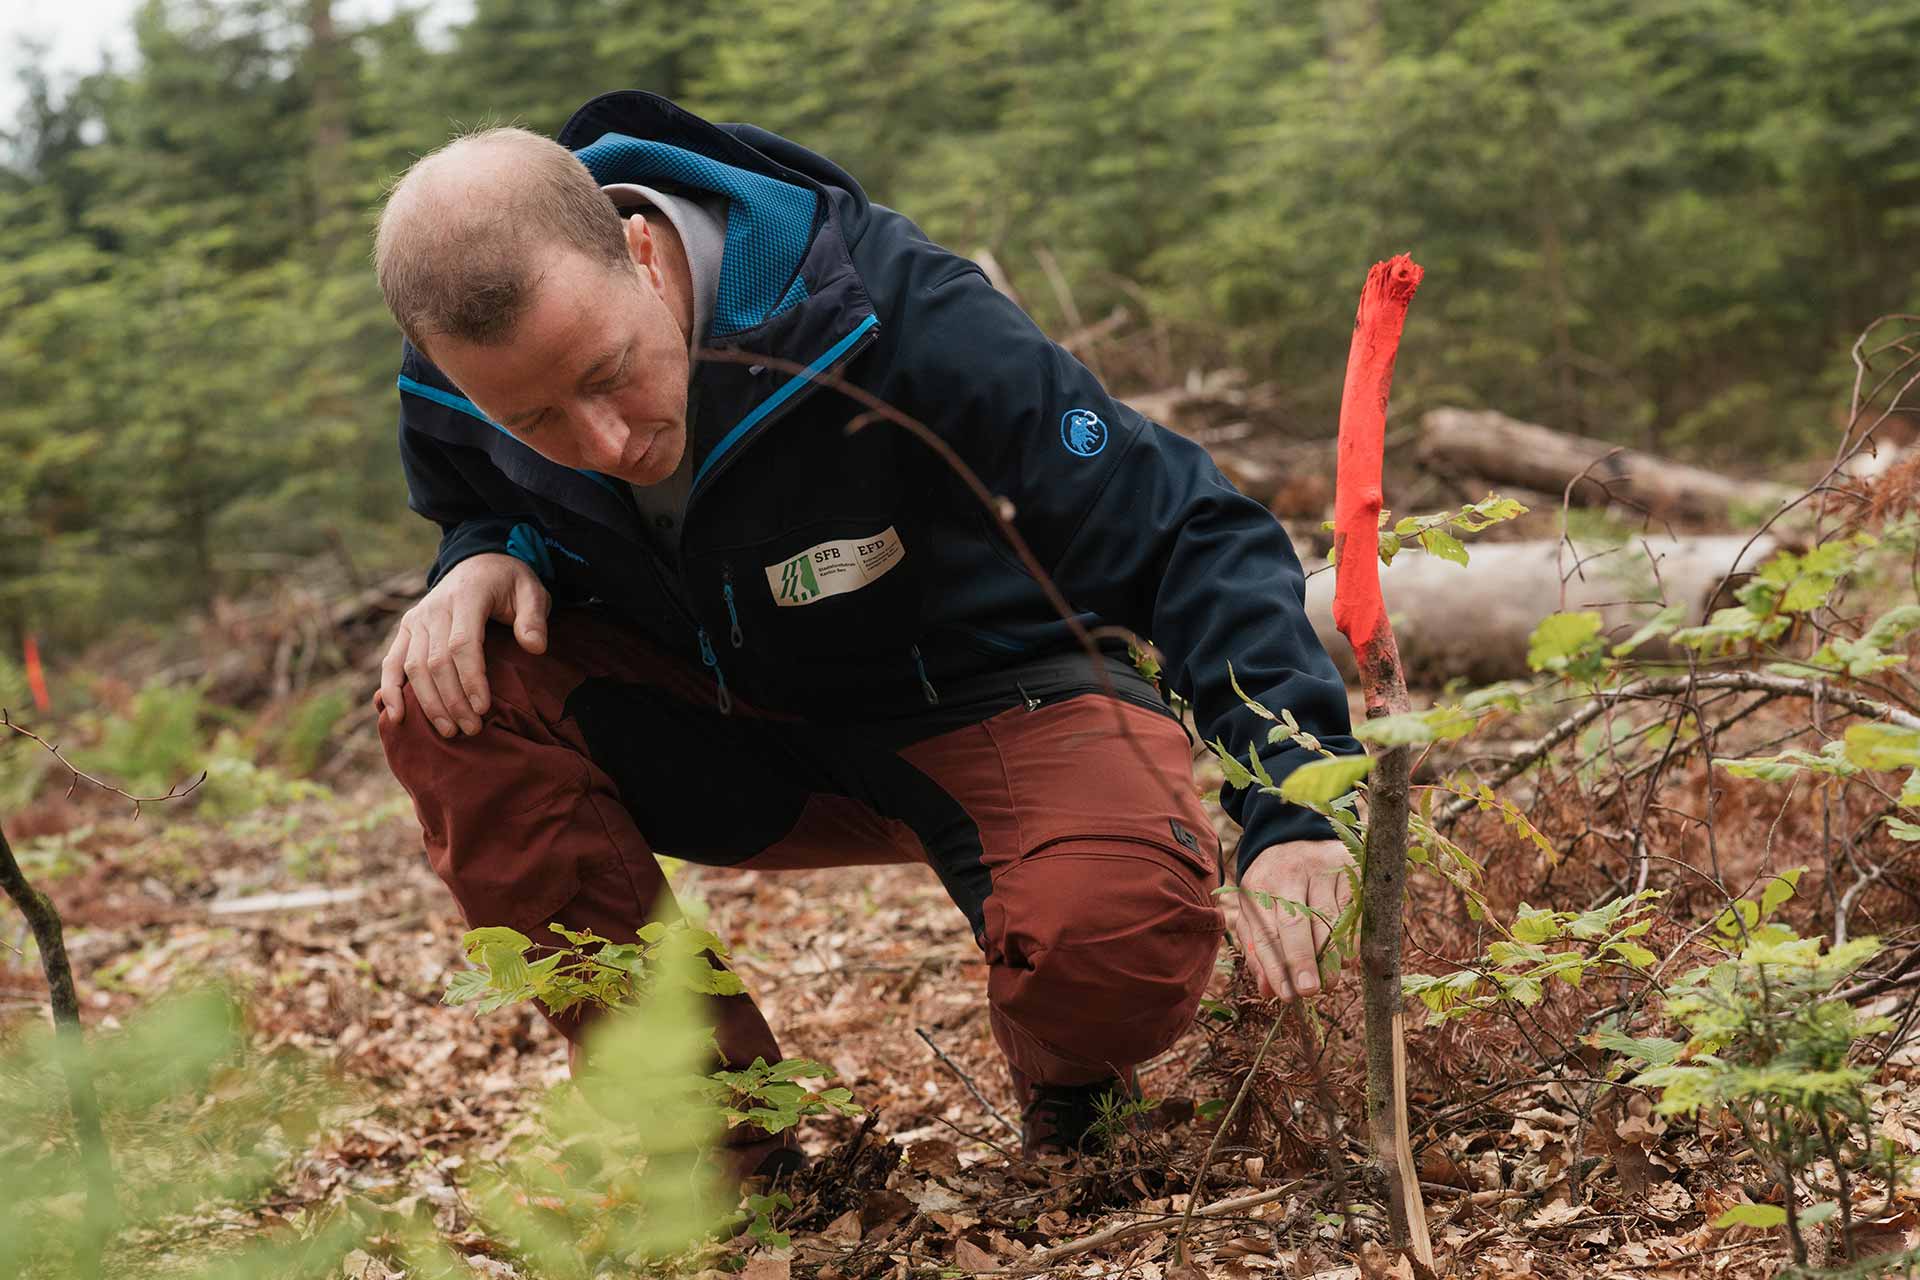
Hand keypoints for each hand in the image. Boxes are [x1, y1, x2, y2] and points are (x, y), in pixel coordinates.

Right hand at [375, 553, 549, 736]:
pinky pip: (391, 661)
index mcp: (467, 597)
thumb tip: (535, 647)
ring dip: (428, 703)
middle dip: (453, 700)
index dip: (470, 679)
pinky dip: (389, 689)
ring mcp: (416, 619)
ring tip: (449, 731)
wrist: (479, 560)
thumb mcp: (532, 590)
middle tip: (471, 730)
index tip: (483, 708)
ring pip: (413, 667)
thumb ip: (534, 618)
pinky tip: (395, 716)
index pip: (463, 644)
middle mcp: (434, 608)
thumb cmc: (509, 582)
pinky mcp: (406, 628)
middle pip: (436, 661)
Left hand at [1232, 839, 1354, 1000]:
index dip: (1276, 966)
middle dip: (1302, 961)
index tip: (1285, 996)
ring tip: (1328, 983)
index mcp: (1259, 886)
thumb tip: (1268, 989)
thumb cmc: (1273, 883)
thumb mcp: (1255, 909)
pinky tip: (1347, 961)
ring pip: (1327, 918)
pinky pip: (1352, 909)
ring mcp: (1321, 869)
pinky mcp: (1349, 868)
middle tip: (1310, 991)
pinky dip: (1351, 938)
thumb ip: (1257, 948)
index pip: (1266, 932)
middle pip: (1296, 922)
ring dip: (1329, 956)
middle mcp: (1288, 874)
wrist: (1297, 831)